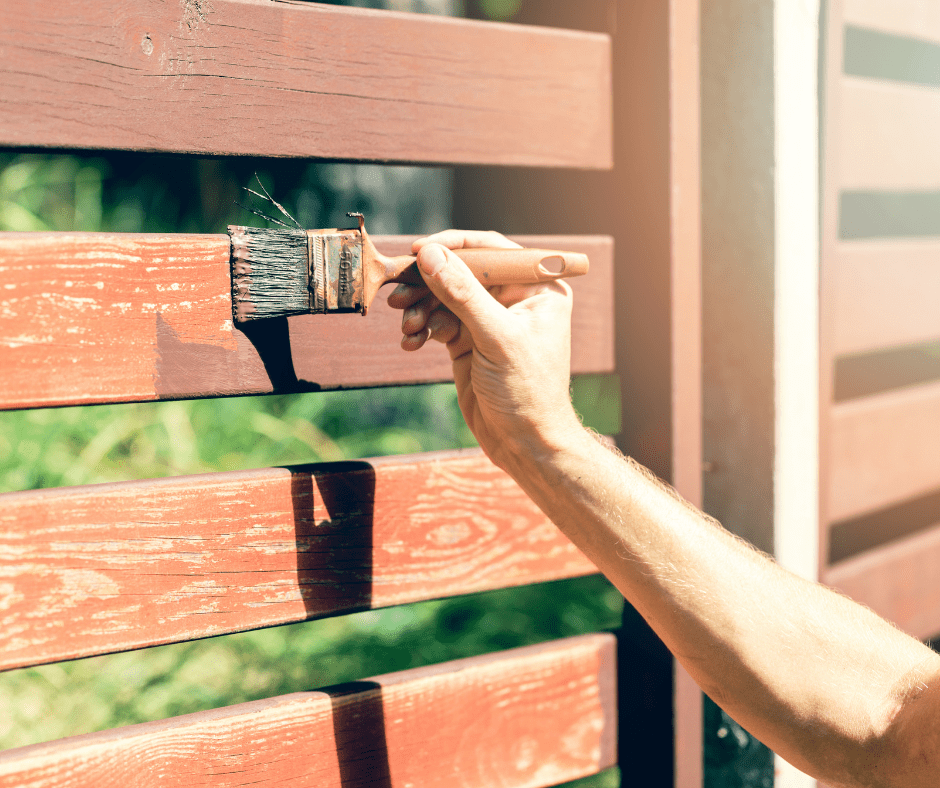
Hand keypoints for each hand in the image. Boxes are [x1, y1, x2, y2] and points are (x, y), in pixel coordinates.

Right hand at [386, 230, 582, 471]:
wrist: (524, 443)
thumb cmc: (528, 391)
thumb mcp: (496, 337)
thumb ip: (462, 294)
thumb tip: (430, 255)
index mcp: (536, 288)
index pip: (491, 250)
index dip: (453, 246)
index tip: (418, 250)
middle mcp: (513, 299)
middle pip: (461, 272)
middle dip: (428, 283)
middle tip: (399, 294)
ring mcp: (488, 321)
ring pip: (444, 298)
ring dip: (420, 309)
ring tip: (407, 327)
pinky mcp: (468, 342)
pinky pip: (437, 322)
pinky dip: (421, 329)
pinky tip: (411, 343)